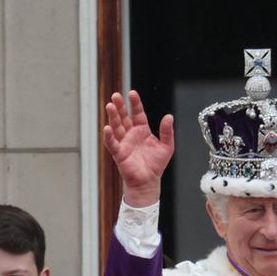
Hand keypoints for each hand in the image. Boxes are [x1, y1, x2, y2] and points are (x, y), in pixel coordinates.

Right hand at [103, 90, 174, 207]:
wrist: (149, 182)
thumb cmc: (156, 165)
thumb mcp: (167, 146)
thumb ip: (167, 131)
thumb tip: (169, 116)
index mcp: (142, 130)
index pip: (137, 113)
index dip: (135, 103)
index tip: (132, 93)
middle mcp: (131, 134)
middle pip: (124, 117)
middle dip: (119, 106)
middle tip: (115, 95)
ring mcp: (124, 143)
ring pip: (116, 127)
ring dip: (113, 117)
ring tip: (110, 106)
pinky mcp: (119, 153)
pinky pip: (112, 143)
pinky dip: (109, 136)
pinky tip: (107, 128)